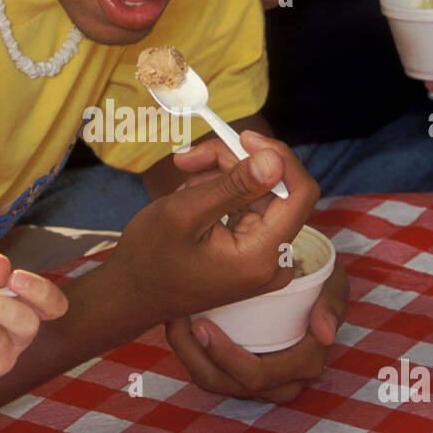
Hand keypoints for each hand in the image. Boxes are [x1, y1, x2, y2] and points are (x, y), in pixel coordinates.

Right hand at [109, 132, 318, 323]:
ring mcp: (265, 259)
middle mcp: (274, 261)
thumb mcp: (185, 213)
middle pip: (276, 189)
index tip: (242, 138)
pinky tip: (192, 197)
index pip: (301, 193)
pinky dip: (222, 194)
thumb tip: (274, 159)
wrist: (132, 295)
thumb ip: (233, 186)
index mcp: (262, 256)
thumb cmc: (149, 258)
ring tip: (184, 182)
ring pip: (260, 194)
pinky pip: (249, 208)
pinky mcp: (253, 253)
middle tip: (190, 157)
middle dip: (235, 164)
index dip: (278, 157)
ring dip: (223, 177)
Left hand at [167, 261, 348, 404]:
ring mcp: (260, 380)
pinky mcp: (239, 371)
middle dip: (198, 357)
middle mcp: (282, 381)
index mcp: (304, 364)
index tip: (201, 325)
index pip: (260, 375)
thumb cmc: (317, 279)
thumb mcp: (331, 283)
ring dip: (188, 355)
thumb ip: (333, 303)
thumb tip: (324, 334)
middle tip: (178, 321)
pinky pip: (208, 372)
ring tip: (173, 321)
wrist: (300, 275)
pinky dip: (189, 352)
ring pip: (215, 381)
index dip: (226, 359)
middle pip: (230, 384)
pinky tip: (177, 324)